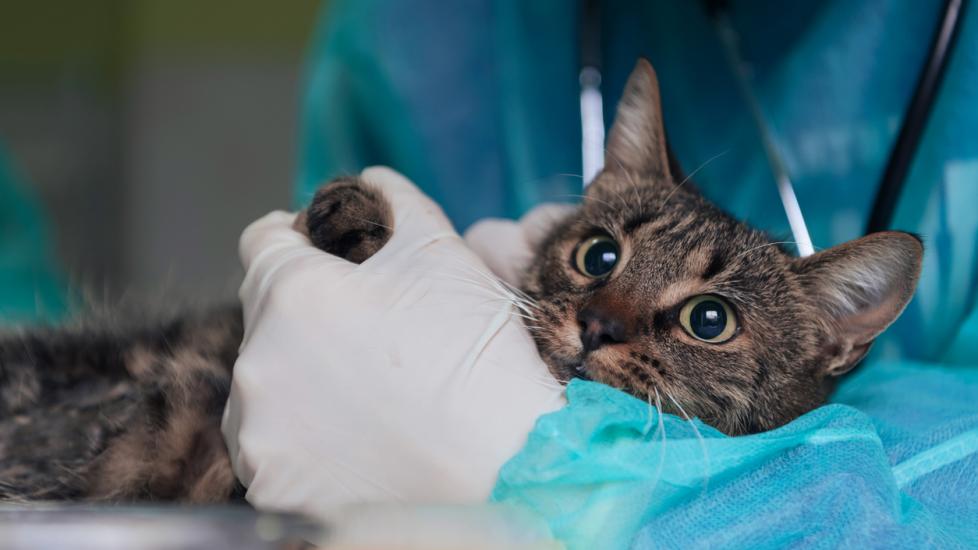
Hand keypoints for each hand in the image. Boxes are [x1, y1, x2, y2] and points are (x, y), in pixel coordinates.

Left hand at [221, 167, 565, 519]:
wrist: (507, 475)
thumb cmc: (477, 360)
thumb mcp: (442, 251)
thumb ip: (393, 201)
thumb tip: (369, 183)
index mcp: (291, 294)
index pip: (262, 241)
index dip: (301, 239)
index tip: (332, 258)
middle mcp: (257, 362)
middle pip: (269, 317)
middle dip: (312, 314)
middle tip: (377, 336)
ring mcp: (260, 434)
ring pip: (269, 385)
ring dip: (305, 378)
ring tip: (373, 397)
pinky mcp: (272, 490)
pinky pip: (279, 449)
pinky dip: (309, 441)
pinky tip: (362, 443)